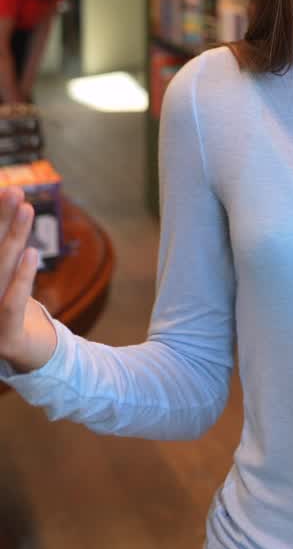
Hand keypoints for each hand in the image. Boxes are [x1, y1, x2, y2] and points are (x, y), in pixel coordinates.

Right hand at [0, 189, 57, 372]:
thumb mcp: (8, 274)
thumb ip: (6, 246)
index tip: (5, 192)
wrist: (32, 356)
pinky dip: (22, 278)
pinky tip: (32, 253)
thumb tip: (12, 199)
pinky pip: (11, 305)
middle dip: (0, 223)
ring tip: (26, 209)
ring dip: (12, 239)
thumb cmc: (14, 307)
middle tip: (13, 192)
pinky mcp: (4, 339)